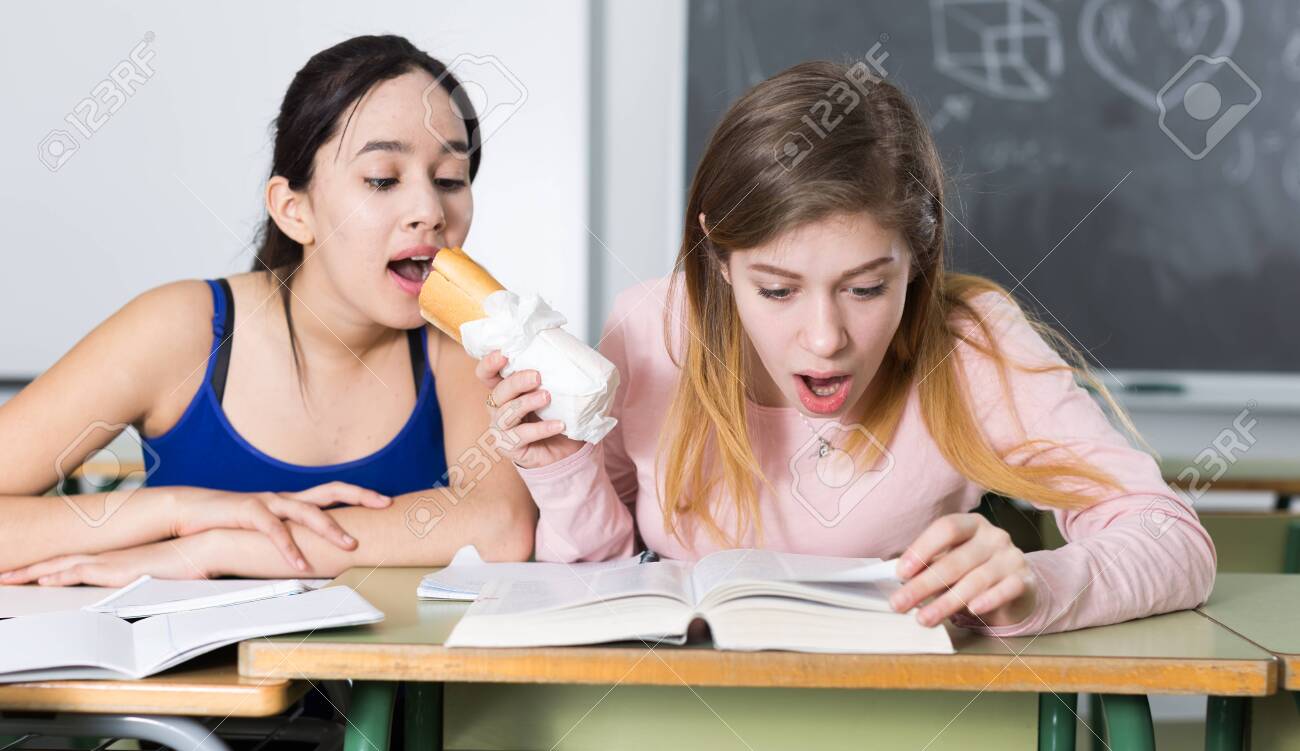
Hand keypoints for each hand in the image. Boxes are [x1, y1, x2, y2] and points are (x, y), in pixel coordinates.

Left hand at [1, 538, 209, 586]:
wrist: (204, 547)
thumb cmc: (190, 559)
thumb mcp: (162, 570)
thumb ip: (148, 577)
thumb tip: (145, 583)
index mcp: (117, 558)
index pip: (74, 561)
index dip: (49, 564)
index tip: (29, 570)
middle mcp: (109, 557)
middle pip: (59, 562)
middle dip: (29, 568)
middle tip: (6, 573)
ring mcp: (110, 561)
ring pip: (60, 566)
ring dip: (32, 572)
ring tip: (9, 577)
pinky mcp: (115, 569)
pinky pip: (76, 573)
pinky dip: (54, 576)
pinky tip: (38, 580)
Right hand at [170, 482, 390, 571]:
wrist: (190, 511)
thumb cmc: (232, 523)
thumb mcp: (266, 530)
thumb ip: (290, 537)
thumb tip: (318, 556)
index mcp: (293, 500)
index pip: (333, 491)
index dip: (360, 493)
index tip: (387, 501)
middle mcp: (285, 497)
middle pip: (330, 490)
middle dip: (360, 496)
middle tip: (384, 506)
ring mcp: (268, 501)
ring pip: (306, 510)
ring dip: (330, 529)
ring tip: (350, 545)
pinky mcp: (248, 512)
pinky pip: (273, 530)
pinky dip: (288, 548)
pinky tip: (300, 565)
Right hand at [475, 350, 583, 468]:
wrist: (564, 450)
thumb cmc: (556, 416)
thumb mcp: (554, 392)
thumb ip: (553, 375)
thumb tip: (574, 353)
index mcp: (505, 391)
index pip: (486, 374)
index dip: (489, 363)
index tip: (504, 353)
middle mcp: (498, 409)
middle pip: (498, 392)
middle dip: (516, 382)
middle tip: (537, 376)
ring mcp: (501, 429)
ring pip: (507, 413)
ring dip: (526, 402)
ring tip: (547, 397)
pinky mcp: (509, 446)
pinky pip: (522, 435)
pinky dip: (542, 428)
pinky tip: (559, 424)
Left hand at [889, 513, 1036, 627]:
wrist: (1018, 587)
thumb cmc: (975, 572)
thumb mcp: (952, 563)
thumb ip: (930, 567)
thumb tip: (900, 581)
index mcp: (971, 524)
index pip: (946, 528)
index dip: (922, 549)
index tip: (901, 573)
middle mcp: (994, 536)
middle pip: (954, 560)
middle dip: (923, 585)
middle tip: (899, 604)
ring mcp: (1012, 557)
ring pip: (975, 580)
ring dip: (946, 602)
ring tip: (924, 619)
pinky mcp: (1025, 580)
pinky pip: (1006, 590)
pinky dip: (988, 599)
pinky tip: (972, 610)